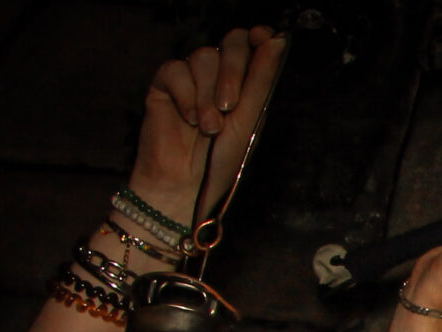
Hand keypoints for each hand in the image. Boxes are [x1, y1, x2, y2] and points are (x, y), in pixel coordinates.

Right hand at [132, 27, 284, 229]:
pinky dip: (186, 95)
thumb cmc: (221, 159)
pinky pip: (175, 69)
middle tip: (229, 106)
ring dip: (208, 93)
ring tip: (209, 127)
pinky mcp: (165, 85)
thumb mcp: (248, 119)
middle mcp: (219, 77)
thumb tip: (276, 40)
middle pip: (229, 44)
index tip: (264, 37)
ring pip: (203, 56)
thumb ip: (260, 79)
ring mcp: (192, 79)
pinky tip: (188, 119)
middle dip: (233, 71)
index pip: (251, 45)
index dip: (257, 38)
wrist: (187, 183)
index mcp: (244, 83)